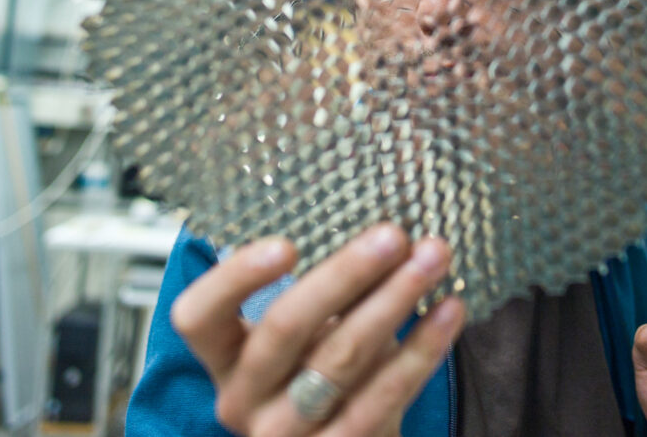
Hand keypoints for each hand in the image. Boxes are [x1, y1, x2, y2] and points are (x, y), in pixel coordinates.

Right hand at [170, 225, 465, 435]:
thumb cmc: (318, 375)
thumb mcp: (304, 336)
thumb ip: (326, 290)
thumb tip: (380, 230)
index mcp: (224, 357)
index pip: (197, 316)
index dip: (234, 278)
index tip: (286, 244)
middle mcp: (243, 398)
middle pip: (284, 328)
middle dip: (344, 274)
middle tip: (391, 235)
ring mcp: (286, 433)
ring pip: (340, 360)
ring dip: (394, 301)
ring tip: (431, 259)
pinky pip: (383, 398)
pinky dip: (421, 350)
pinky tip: (449, 311)